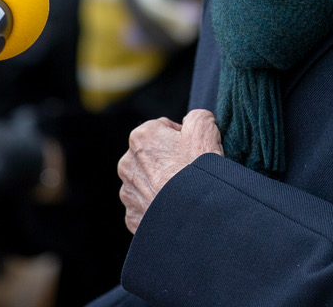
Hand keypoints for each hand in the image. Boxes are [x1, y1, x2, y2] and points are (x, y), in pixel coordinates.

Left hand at [119, 109, 222, 233]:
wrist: (195, 215)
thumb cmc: (197, 171)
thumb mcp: (205, 128)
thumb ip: (197, 116)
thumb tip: (194, 120)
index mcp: (141, 136)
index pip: (163, 129)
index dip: (182, 137)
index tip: (194, 150)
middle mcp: (127, 162)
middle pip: (152, 156)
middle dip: (168, 161)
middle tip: (189, 172)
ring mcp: (128, 192)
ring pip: (146, 183)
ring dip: (160, 185)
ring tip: (183, 192)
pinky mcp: (132, 216)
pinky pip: (145, 207)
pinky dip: (158, 207)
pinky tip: (175, 208)